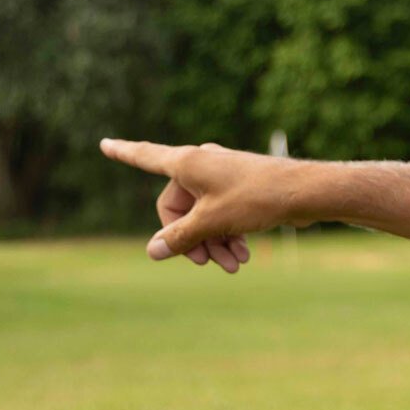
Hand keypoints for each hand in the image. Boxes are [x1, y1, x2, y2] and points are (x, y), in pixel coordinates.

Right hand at [98, 138, 296, 271]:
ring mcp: (222, 176)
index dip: (123, 153)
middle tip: (206, 263)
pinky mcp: (240, 188)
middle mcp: (202, 164)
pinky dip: (227, 234)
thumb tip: (152, 251)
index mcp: (187, 162)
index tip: (103, 143)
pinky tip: (242, 256)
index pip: (145, 157)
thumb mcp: (212, 221)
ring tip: (232, 265)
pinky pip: (222, 214)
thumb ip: (180, 238)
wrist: (305, 192)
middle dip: (191, 238)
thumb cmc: (257, 197)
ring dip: (212, 242)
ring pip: (203, 214)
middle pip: (178, 207)